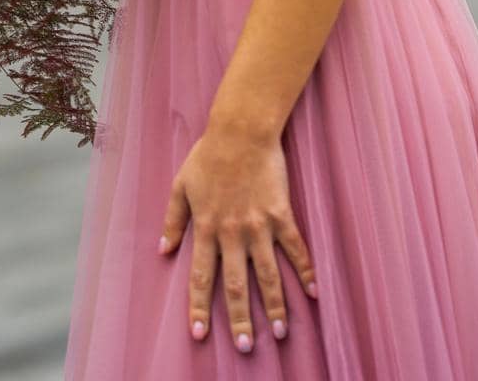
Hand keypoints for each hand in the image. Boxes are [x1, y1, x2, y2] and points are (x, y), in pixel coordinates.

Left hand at [158, 121, 317, 352]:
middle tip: (246, 347)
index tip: (199, 334)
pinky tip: (313, 293)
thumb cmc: (209, 154)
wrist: (242, 130)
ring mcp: (258, 225)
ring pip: (267, 274)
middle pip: (235, 284)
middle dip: (240, 318)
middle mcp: (232, 232)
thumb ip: (173, 219)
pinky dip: (305, 271)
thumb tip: (163, 250)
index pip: (200, 276)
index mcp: (206, 227)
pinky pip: (294, 247)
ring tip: (281, 333)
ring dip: (274, 305)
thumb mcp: (181, 184)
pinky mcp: (281, 213)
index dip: (199, 306)